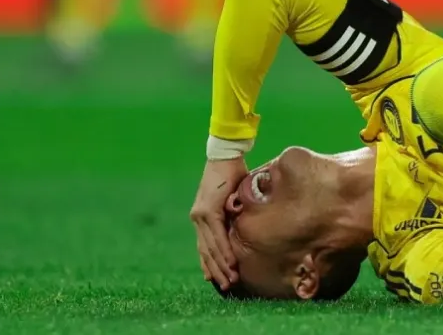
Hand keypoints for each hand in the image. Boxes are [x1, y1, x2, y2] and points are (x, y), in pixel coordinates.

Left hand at [189, 157, 246, 287]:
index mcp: (201, 216)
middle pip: (206, 251)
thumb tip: (244, 222)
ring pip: (210, 247)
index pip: (204, 245)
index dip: (210, 263)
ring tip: (231, 281)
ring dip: (221, 266)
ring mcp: (201, 215)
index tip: (217, 279)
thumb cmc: (232, 172)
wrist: (226, 154)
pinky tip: (230, 263)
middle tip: (227, 287)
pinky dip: (224, 251)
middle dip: (217, 270)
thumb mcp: (233, 198)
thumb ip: (234, 212)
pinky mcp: (208, 211)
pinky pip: (216, 237)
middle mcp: (198, 217)